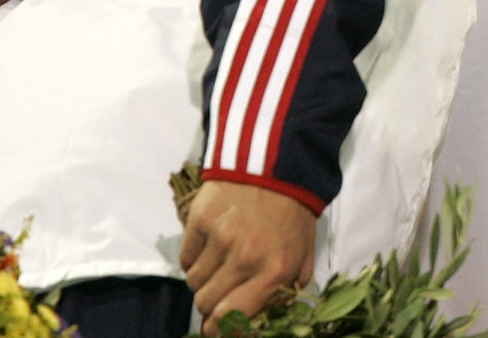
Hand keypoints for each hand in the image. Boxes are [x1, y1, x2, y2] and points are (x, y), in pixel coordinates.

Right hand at [179, 180, 316, 330]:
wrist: (277, 167)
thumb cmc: (292, 215)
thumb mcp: (301, 257)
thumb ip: (284, 292)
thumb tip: (256, 321)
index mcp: (273, 272)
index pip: (233, 316)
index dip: (219, 329)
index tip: (214, 330)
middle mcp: (245, 258)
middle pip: (206, 302)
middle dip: (207, 307)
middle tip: (213, 298)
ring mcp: (220, 238)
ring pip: (193, 281)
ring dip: (201, 281)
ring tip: (215, 267)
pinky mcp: (201, 219)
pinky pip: (186, 257)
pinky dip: (193, 259)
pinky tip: (207, 248)